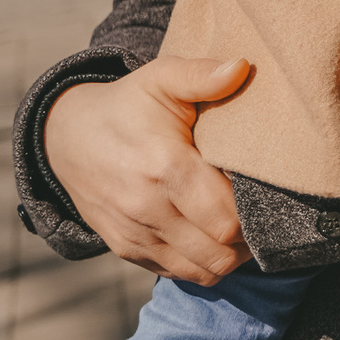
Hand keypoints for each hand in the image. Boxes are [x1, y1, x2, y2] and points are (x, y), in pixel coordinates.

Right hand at [43, 57, 251, 284]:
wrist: (66, 138)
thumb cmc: (127, 105)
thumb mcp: (160, 78)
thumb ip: (201, 74)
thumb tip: (243, 66)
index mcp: (165, 168)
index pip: (228, 217)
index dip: (259, 214)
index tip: (274, 194)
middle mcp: (147, 209)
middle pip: (221, 250)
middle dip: (254, 238)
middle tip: (270, 214)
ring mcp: (134, 235)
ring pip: (204, 271)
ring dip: (233, 256)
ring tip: (248, 228)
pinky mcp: (126, 249)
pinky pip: (179, 272)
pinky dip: (205, 264)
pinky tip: (218, 237)